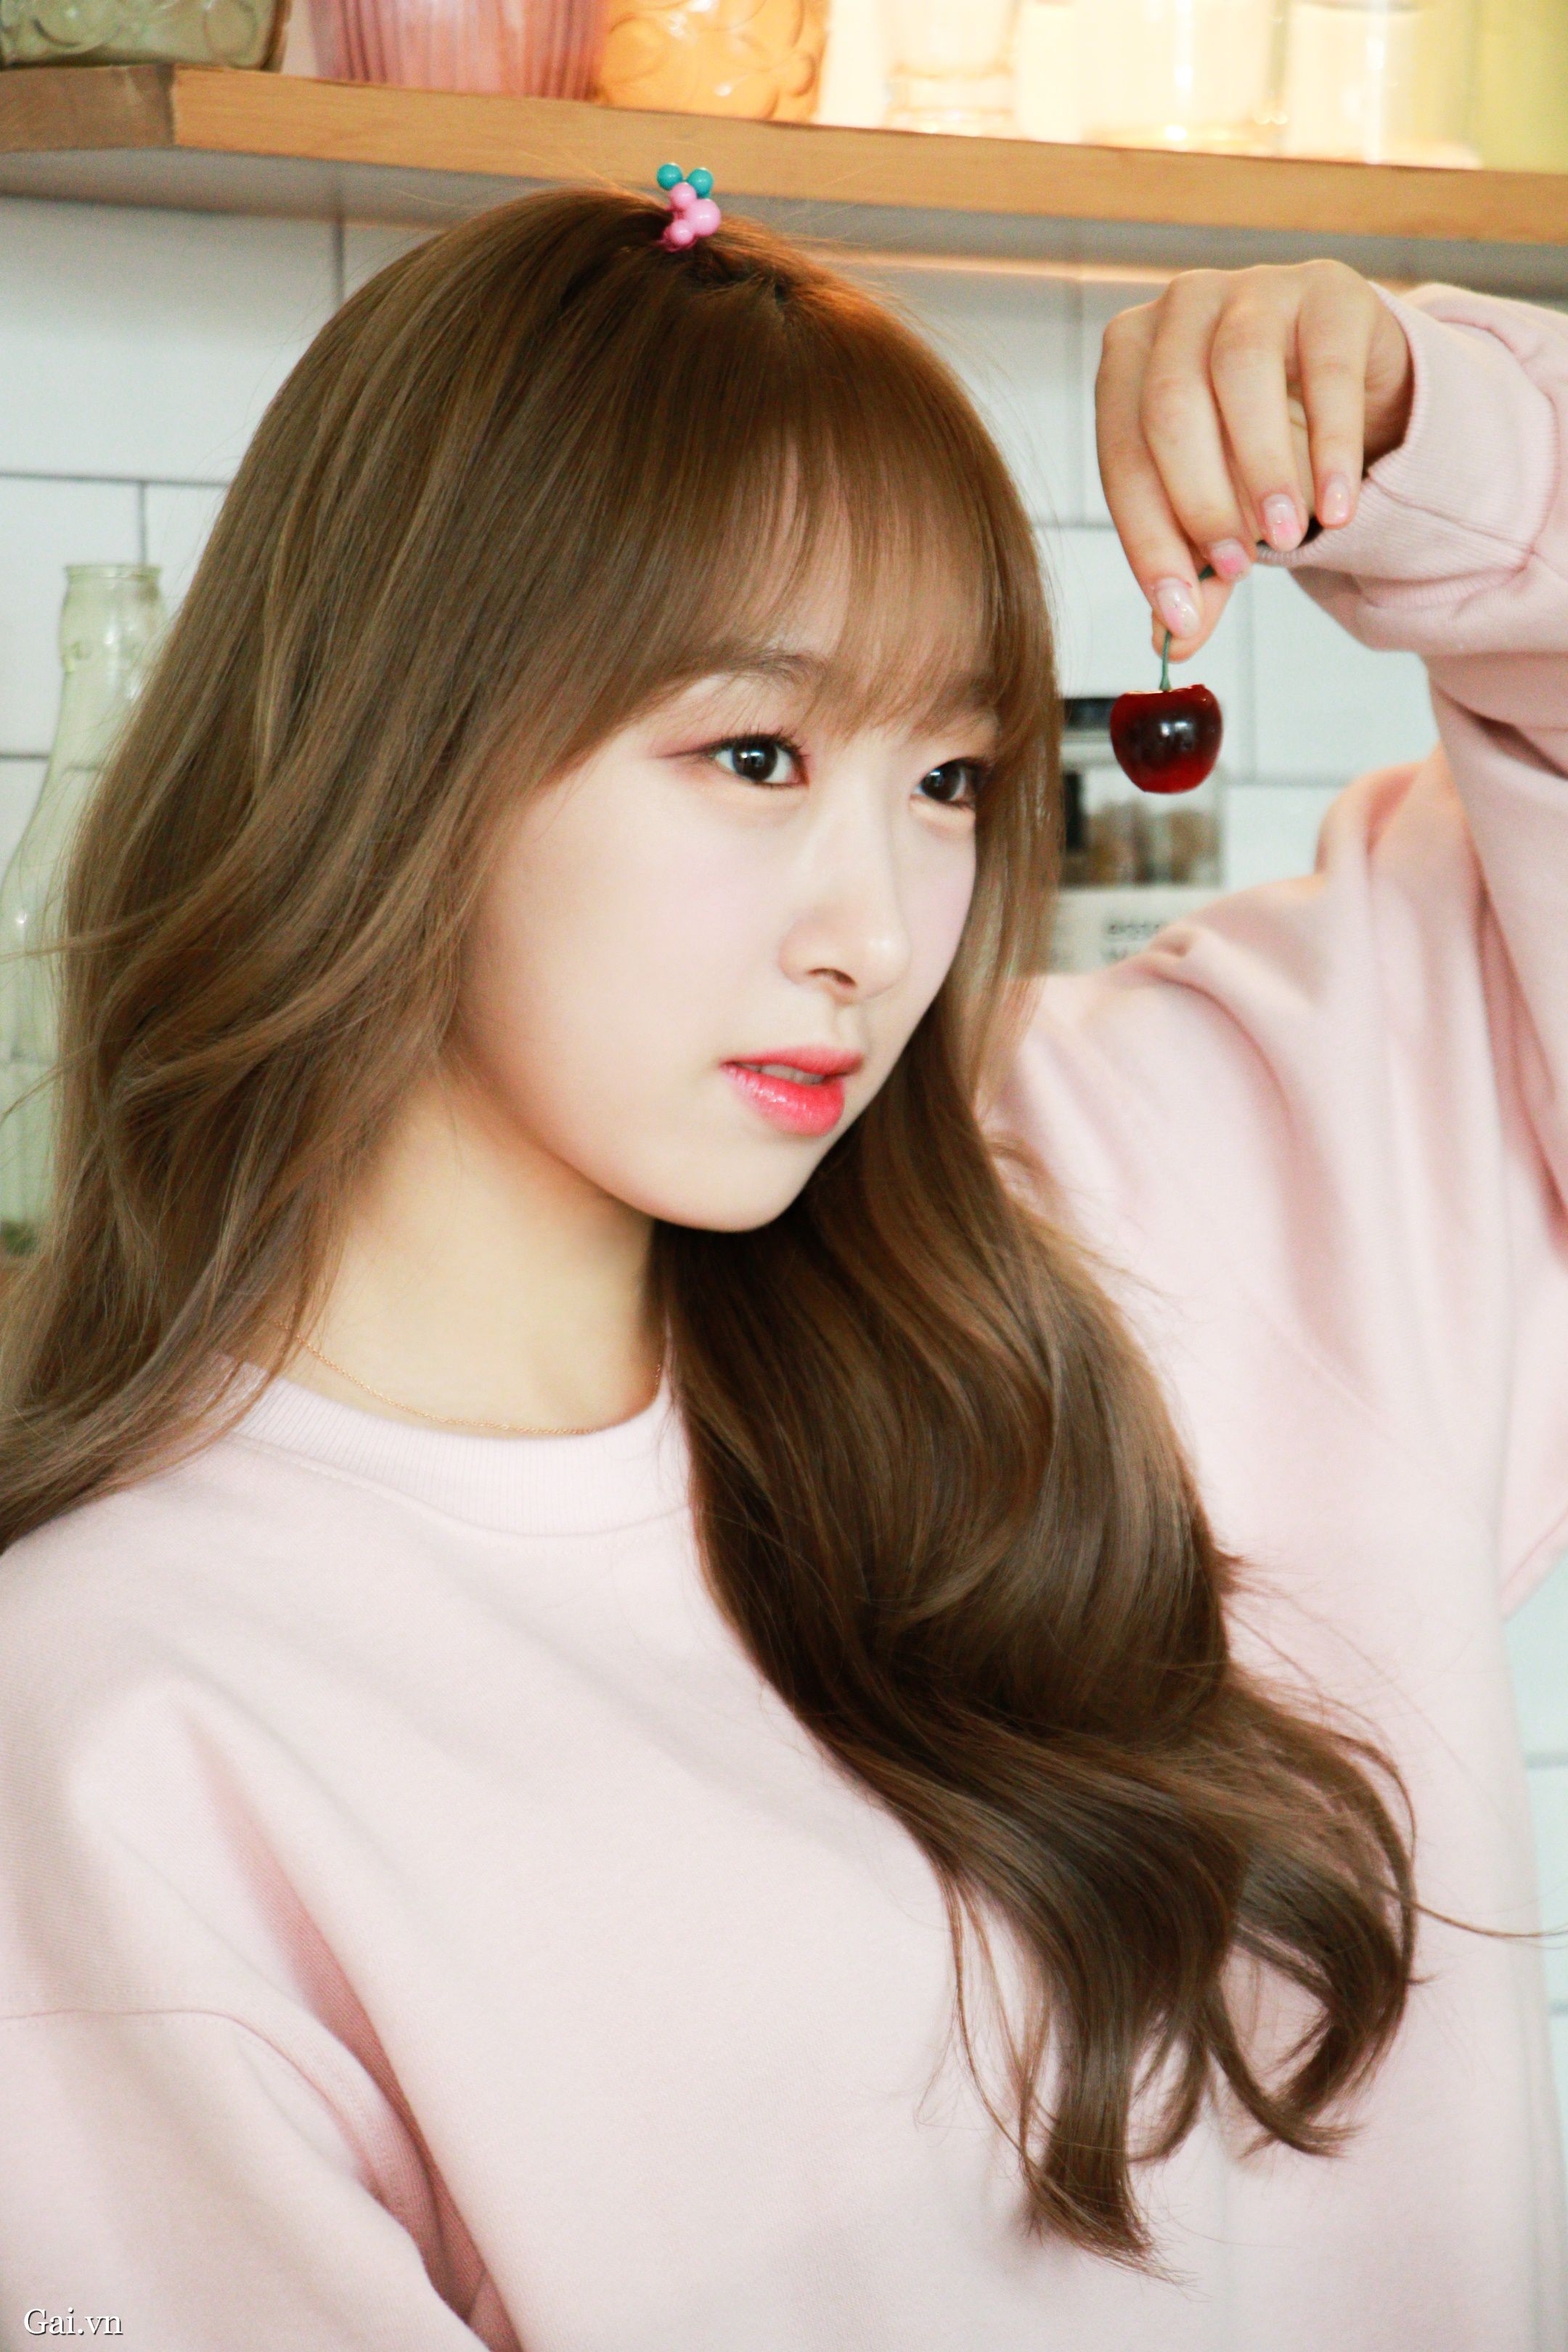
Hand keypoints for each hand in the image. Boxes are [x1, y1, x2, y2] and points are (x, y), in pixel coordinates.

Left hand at [1094, 259, 1414, 659]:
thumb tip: (1172, 644)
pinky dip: (1331, 447)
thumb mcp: (1217, 505)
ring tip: (1287, 537)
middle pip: (1170, 409)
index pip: (1121, 456)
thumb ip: (1193, 568)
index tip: (1177, 608)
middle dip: (1201, 501)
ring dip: (1263, 469)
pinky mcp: (1327, 290)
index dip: (1147, 538)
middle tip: (1235, 570)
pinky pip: (1326, 369)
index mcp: (1127, 360)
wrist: (1342, 372)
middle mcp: (1178, 310)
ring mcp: (1252, 288)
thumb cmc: (1253, 439)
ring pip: (1239, 375)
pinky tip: (1339, 506)